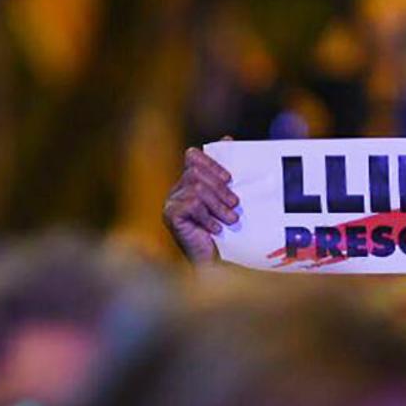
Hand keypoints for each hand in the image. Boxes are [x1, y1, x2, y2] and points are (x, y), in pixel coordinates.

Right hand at [165, 144, 238, 265]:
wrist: (216, 266)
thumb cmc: (225, 234)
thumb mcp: (229, 201)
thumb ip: (226, 176)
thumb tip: (227, 139)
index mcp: (189, 183)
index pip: (193, 158)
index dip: (212, 163)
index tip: (230, 178)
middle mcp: (176, 191)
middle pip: (196, 172)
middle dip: (220, 187)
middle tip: (236, 204)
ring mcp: (170, 203)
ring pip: (196, 187)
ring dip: (218, 204)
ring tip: (231, 219)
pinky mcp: (170, 216)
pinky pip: (191, 204)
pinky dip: (208, 217)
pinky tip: (216, 230)